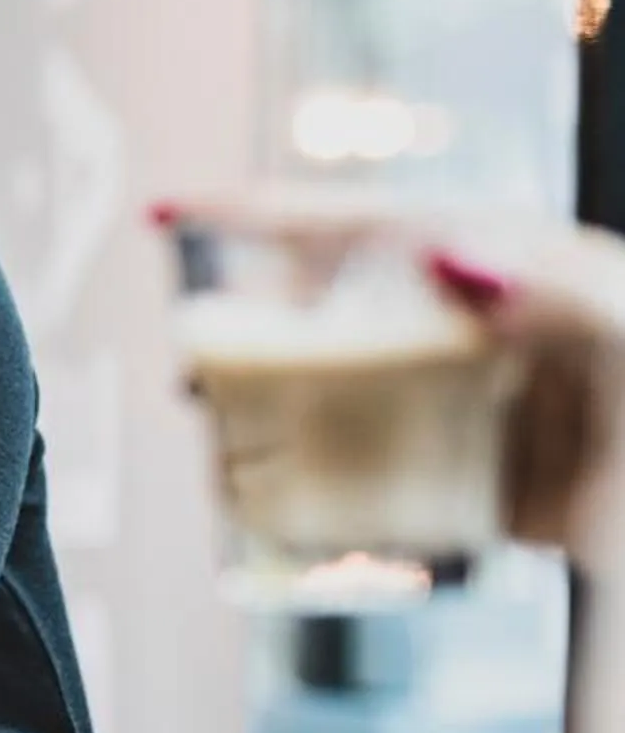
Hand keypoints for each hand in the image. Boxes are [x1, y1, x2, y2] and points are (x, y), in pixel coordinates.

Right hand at [162, 202, 624, 562]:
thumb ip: (565, 287)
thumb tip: (449, 253)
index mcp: (528, 270)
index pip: (379, 224)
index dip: (268, 214)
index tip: (167, 211)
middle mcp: (502, 333)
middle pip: (351, 313)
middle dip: (257, 330)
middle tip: (189, 365)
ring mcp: (501, 414)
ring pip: (364, 404)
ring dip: (287, 422)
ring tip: (220, 446)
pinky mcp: (511, 497)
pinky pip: (403, 490)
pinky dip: (346, 506)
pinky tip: (300, 522)